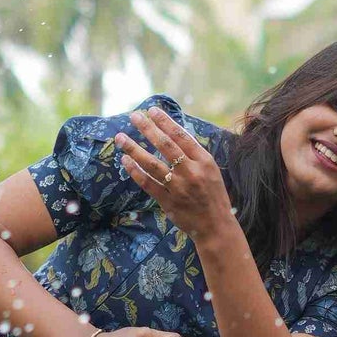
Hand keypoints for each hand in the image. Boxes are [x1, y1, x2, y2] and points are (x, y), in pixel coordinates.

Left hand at [114, 106, 232, 241]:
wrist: (216, 226)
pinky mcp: (167, 201)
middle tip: (134, 116)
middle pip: (165, 145)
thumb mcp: (212, 170)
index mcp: (204, 161)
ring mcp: (178, 187)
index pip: (181, 135)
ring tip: (121, 137)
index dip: (165, 122)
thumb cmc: (213, 195)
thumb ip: (195, 154)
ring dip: (134, 148)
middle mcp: (191, 172)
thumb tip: (174, 133)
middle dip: (147, 129)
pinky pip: (147, 183)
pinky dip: (135, 171)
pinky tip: (125, 160)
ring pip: (152, 164)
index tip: (152, 110)